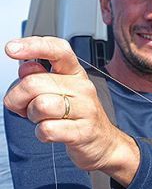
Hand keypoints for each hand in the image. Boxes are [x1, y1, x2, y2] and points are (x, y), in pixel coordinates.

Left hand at [3, 37, 139, 185]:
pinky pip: (47, 129)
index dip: (33, 46)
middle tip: (23, 106)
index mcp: (75, 73)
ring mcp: (85, 110)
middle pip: (34, 83)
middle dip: (18, 98)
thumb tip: (26, 67)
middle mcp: (82, 88)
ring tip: (42, 119)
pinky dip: (41, 133)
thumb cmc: (78, 115)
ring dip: (32, 116)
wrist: (103, 142)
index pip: (57, 50)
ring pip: (40, 106)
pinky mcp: (82, 132)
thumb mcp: (61, 91)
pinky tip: (50, 132)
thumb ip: (41, 76)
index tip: (11, 48)